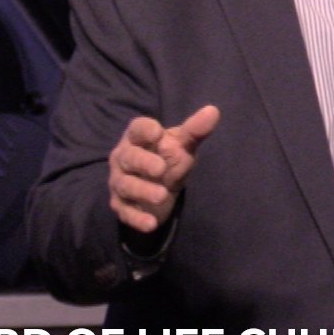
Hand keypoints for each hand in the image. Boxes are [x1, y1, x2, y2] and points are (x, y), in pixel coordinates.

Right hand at [108, 105, 219, 232]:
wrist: (158, 189)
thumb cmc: (168, 159)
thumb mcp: (182, 145)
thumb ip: (195, 130)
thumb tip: (213, 111)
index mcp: (137, 138)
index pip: (137, 129)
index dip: (144, 130)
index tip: (157, 132)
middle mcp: (123, 158)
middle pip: (129, 157)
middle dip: (143, 162)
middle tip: (161, 169)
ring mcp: (120, 182)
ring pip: (126, 185)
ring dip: (142, 191)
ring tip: (161, 196)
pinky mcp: (121, 205)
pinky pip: (126, 212)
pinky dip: (137, 218)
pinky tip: (150, 224)